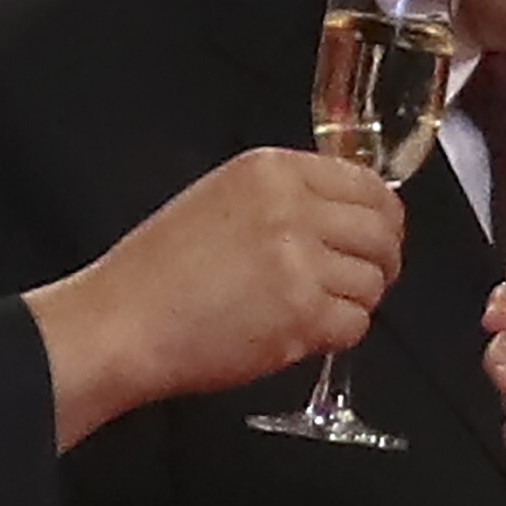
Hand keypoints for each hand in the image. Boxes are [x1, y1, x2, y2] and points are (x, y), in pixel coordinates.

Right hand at [28, 149, 401, 444]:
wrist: (122, 324)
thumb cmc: (157, 273)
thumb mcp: (220, 201)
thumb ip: (284, 198)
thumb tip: (345, 215)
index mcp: (271, 171)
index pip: (367, 184)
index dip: (382, 217)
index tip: (376, 236)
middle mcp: (291, 207)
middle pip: (383, 230)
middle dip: (382, 260)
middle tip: (364, 280)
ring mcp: (299, 261)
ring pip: (373, 281)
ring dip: (355, 302)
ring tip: (315, 311)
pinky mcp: (300, 313)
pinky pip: (355, 325)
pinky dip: (337, 335)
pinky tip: (301, 334)